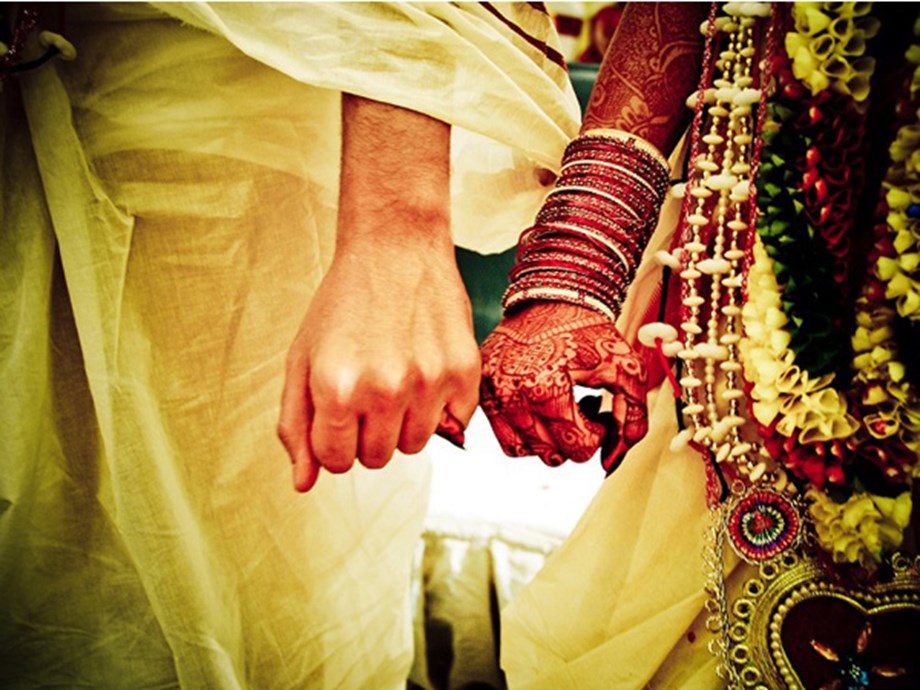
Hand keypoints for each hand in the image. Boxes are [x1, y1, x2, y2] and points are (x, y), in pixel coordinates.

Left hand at [277, 94, 477, 491]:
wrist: (396, 248)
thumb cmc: (343, 302)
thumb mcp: (302, 359)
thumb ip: (297, 425)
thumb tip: (304, 483)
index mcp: (337, 388)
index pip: (335, 461)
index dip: (334, 442)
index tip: (339, 414)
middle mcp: (386, 390)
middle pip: (377, 458)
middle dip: (367, 434)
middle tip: (368, 392)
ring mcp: (430, 382)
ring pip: (416, 446)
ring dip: (404, 424)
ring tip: (397, 379)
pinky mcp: (465, 372)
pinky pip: (455, 423)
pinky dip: (441, 407)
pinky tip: (426, 369)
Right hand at [480, 302, 647, 472]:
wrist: (551, 297)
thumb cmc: (588, 330)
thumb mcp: (625, 368)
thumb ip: (632, 417)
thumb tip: (612, 462)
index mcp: (546, 387)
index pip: (577, 447)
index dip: (598, 434)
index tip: (599, 410)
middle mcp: (512, 394)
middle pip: (552, 454)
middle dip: (575, 436)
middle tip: (583, 406)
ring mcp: (492, 392)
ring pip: (524, 450)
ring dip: (549, 439)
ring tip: (561, 408)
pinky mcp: (482, 390)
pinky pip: (503, 436)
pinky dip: (525, 432)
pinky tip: (542, 407)